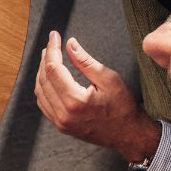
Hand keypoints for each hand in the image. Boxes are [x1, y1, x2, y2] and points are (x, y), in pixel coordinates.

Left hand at [34, 30, 160, 163]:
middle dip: (46, 59)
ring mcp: (60, 122)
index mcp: (75, 101)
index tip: (54, 35)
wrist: (129, 135)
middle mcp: (63, 114)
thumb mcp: (109, 79)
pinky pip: (44, 104)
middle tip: (51, 45)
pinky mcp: (61, 126)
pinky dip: (43, 88)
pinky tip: (49, 78)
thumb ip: (86, 61)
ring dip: (42, 72)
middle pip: (43, 79)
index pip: (53, 69)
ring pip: (40, 92)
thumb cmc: (123, 107)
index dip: (52, 49)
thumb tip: (70, 44)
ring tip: (49, 58)